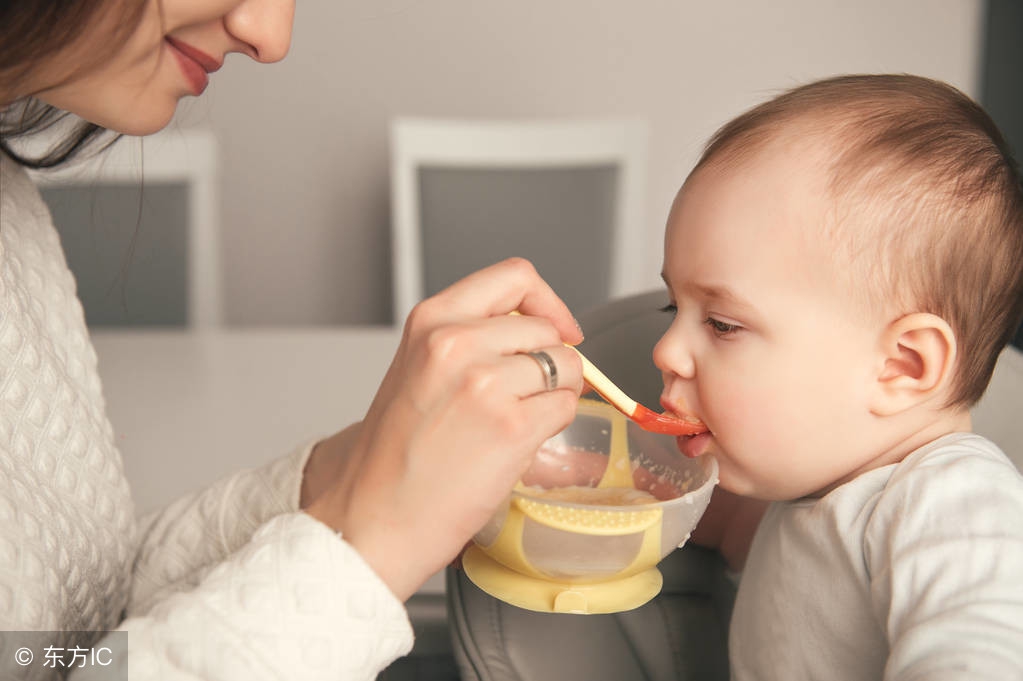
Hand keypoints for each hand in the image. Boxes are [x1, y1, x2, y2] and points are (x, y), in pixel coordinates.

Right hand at [303, 258, 583, 600]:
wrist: (373, 516)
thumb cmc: (394, 455)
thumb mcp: (419, 367)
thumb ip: (471, 337)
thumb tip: (539, 334)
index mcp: (432, 320)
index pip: (515, 276)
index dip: (548, 302)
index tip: (556, 327)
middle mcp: (457, 342)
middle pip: (547, 329)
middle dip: (550, 361)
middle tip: (524, 396)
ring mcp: (486, 382)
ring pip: (565, 366)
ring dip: (554, 394)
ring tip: (515, 421)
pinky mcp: (512, 426)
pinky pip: (566, 407)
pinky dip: (554, 424)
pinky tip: (517, 443)